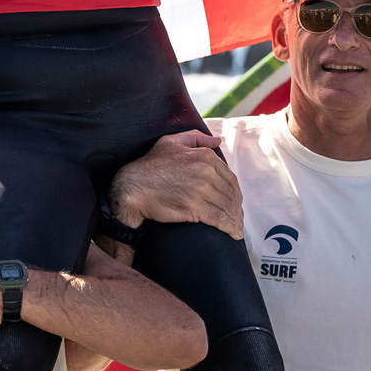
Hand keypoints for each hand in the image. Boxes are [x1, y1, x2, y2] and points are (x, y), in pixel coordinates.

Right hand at [108, 131, 243, 239]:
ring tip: (237, 228)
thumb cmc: (150, 164)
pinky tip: (234, 233)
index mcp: (204, 156)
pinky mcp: (195, 207)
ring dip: (235, 219)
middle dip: (236, 207)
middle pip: (230, 193)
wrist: (133, 186)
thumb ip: (195, 138)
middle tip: (238, 217)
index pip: (229, 177)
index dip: (234, 191)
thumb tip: (217, 140)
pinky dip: (230, 227)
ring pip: (227, 207)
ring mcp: (201, 190)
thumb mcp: (171, 142)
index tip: (235, 200)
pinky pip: (219, 219)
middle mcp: (206, 171)